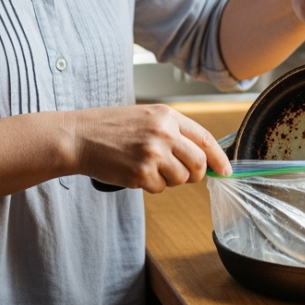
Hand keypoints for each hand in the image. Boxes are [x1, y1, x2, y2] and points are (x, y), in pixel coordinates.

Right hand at [69, 104, 231, 192]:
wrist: (79, 137)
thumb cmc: (110, 127)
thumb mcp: (146, 118)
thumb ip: (173, 132)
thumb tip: (202, 157)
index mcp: (167, 116)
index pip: (205, 138)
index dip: (219, 157)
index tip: (225, 170)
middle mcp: (163, 133)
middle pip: (199, 163)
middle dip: (196, 174)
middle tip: (184, 175)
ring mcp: (153, 154)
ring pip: (181, 179)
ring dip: (169, 180)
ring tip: (148, 167)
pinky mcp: (141, 173)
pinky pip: (159, 188)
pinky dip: (150, 185)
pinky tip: (134, 172)